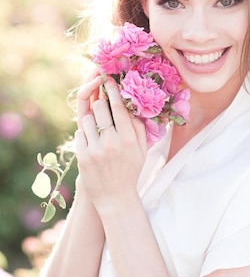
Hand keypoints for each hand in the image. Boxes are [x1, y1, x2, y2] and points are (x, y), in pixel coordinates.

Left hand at [74, 75, 147, 210]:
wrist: (115, 198)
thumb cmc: (130, 171)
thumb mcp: (141, 150)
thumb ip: (139, 128)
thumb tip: (133, 105)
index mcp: (129, 139)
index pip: (119, 107)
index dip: (112, 89)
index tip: (108, 78)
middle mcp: (112, 143)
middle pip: (100, 108)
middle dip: (99, 101)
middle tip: (101, 100)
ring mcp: (96, 150)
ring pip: (87, 119)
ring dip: (91, 119)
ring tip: (98, 129)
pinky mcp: (83, 157)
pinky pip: (80, 134)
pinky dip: (85, 134)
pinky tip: (92, 142)